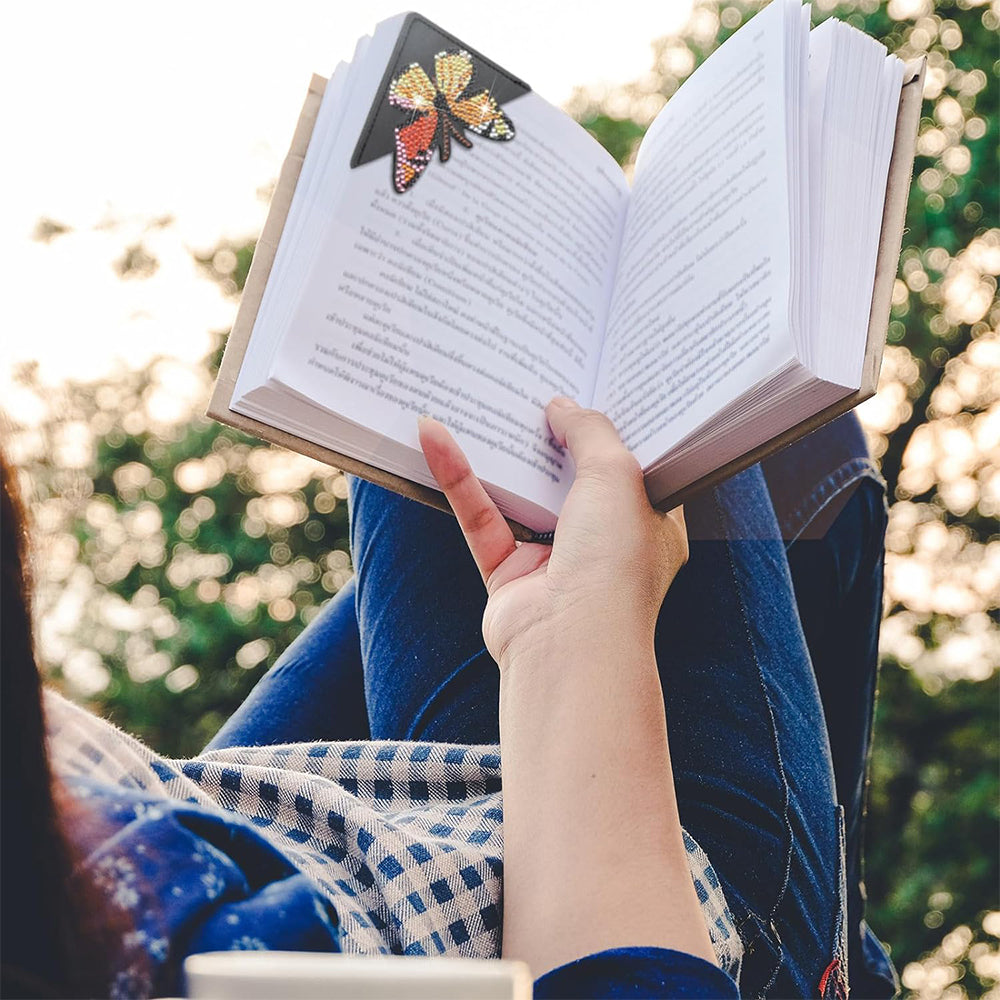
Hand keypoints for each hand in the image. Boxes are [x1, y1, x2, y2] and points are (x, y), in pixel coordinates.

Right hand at [417, 397, 687, 670]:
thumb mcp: (617, 475)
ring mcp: (555, 561)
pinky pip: (480, 517)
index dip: (613, 428)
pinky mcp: (508, 575)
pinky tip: (433, 435)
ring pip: (521, 494)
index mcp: (649, 525)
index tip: (590, 384)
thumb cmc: (614, 562)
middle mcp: (604, 543)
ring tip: (476, 398)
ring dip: (498, 452)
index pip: (634, 468)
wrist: (571, 647)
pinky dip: (457, 479)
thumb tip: (562, 405)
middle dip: (550, 433)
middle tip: (530, 382)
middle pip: (572, 477)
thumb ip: (590, 432)